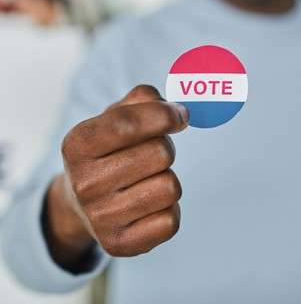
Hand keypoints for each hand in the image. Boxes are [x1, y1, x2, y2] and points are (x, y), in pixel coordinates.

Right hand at [43, 86, 188, 270]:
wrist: (80, 202)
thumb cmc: (107, 151)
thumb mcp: (115, 116)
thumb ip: (144, 99)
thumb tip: (178, 111)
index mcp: (77, 144)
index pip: (128, 124)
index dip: (164, 115)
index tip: (180, 116)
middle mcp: (83, 183)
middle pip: (161, 153)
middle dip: (166, 148)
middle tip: (152, 154)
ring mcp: (99, 218)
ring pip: (171, 188)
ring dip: (167, 179)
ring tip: (147, 181)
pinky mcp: (118, 244)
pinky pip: (171, 221)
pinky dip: (168, 209)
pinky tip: (147, 206)